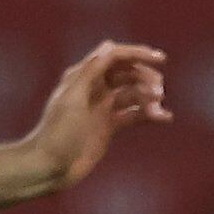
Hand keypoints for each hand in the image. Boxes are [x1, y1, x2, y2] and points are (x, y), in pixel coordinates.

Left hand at [24, 41, 168, 189]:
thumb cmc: (57, 132)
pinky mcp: (109, 127)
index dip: (137, 53)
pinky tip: (164, 117)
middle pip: (127, 73)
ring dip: (148, 98)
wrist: (49, 166)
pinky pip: (134, 115)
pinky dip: (149, 114)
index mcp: (83, 76)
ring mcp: (102, 108)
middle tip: (159, 91)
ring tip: (158, 110)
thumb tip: (110, 46)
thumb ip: (90, 72)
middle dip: (146, 77)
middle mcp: (94, 88)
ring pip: (133, 94)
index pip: (114, 56)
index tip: (160, 59)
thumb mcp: (72, 99)